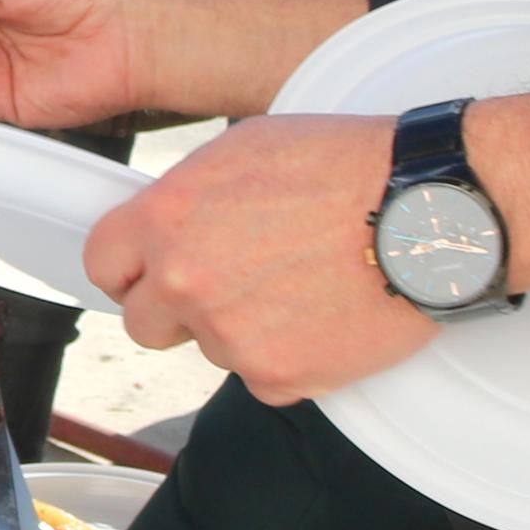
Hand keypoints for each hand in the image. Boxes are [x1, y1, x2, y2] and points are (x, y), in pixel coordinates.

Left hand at [80, 112, 433, 406]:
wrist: (427, 213)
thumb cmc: (348, 167)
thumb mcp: (243, 150)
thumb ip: (187, 197)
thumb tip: (165, 223)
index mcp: (167, 219)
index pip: (102, 263)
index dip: (128, 268)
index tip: (147, 272)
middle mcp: (185, 281)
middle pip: (143, 323)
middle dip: (176, 310)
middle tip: (233, 285)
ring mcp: (229, 336)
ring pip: (213, 349)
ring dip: (243, 329)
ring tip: (302, 285)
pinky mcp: (278, 377)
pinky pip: (263, 378)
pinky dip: (289, 357)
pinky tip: (325, 315)